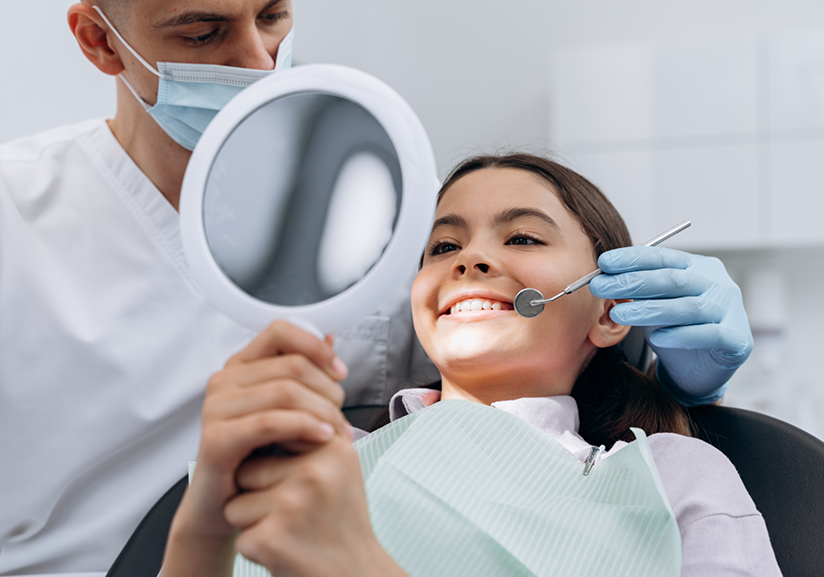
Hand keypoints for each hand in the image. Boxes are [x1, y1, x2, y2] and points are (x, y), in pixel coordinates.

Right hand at [162, 320, 350, 576]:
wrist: (224, 506)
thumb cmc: (258, 457)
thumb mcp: (288, 410)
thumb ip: (306, 373)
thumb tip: (331, 337)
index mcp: (241, 365)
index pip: (281, 331)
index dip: (316, 346)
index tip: (340, 372)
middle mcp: (224, 380)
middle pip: (292, 365)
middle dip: (328, 390)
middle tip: (342, 418)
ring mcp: (216, 408)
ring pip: (286, 392)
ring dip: (322, 412)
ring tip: (338, 432)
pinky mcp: (216, 439)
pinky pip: (269, 422)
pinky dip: (303, 427)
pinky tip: (322, 437)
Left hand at [225, 438, 407, 576]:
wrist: (355, 574)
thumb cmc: (339, 518)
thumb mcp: (339, 465)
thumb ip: (312, 430)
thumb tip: (277, 394)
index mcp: (332, 448)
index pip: (274, 434)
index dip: (274, 461)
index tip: (296, 482)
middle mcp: (314, 472)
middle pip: (250, 468)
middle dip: (260, 491)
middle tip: (295, 511)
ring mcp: (292, 506)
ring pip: (237, 501)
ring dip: (255, 520)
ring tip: (291, 529)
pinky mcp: (271, 539)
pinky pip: (238, 533)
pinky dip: (255, 547)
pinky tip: (285, 550)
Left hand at [590, 247, 752, 405]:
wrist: (698, 370)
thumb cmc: (674, 329)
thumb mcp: (653, 304)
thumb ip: (638, 290)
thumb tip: (602, 276)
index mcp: (698, 268)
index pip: (663, 258)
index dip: (633, 258)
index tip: (603, 262)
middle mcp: (718, 284)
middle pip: (672, 280)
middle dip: (632, 282)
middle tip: (600, 286)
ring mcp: (731, 311)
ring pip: (688, 307)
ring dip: (649, 310)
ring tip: (617, 314)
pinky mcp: (738, 340)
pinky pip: (709, 334)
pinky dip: (681, 335)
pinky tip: (657, 338)